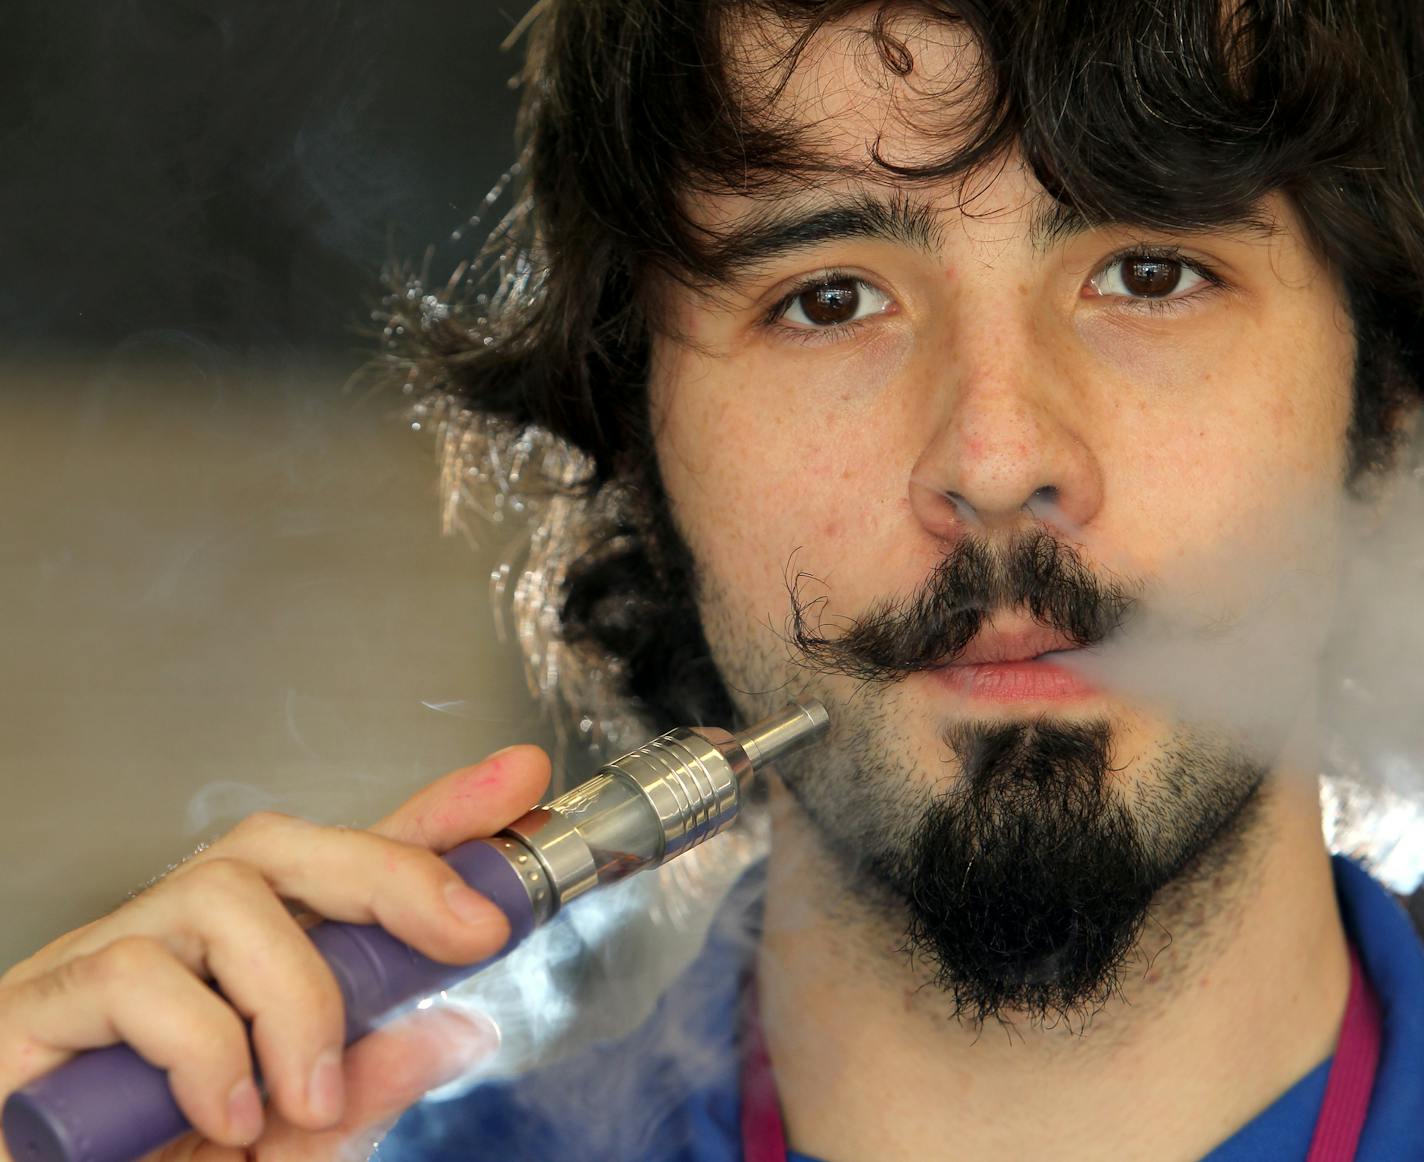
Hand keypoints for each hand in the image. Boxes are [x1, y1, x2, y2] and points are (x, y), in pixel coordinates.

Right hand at [0, 745, 551, 1160]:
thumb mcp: (298, 1143)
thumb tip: (458, 1027)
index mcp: (251, 963)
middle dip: (396, 873)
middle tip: (471, 934)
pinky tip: (223, 1112)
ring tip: (304, 1096)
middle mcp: (183, 941)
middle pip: (285, 843)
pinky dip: (204, 1044)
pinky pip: (134, 974)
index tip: (520, 778)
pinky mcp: (42, 1004)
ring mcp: (107, 959)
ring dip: (294, 996)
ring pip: (222, 895)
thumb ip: (367, 1087)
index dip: (439, 815)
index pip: (351, 859)